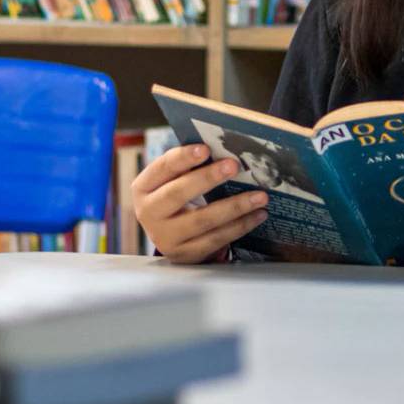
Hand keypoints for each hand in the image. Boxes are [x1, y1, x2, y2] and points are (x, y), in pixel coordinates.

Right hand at [132, 144, 269, 264]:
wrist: (168, 235)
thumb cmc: (175, 196)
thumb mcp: (173, 181)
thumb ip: (189, 166)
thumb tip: (225, 149)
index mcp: (143, 188)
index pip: (162, 168)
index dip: (183, 158)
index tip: (206, 148)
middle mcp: (148, 213)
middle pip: (178, 193)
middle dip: (208, 178)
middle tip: (234, 165)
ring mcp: (165, 237)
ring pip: (202, 220)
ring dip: (235, 206)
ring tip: (260, 196)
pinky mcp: (185, 254)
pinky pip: (215, 239)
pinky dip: (240, 226)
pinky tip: (257, 215)